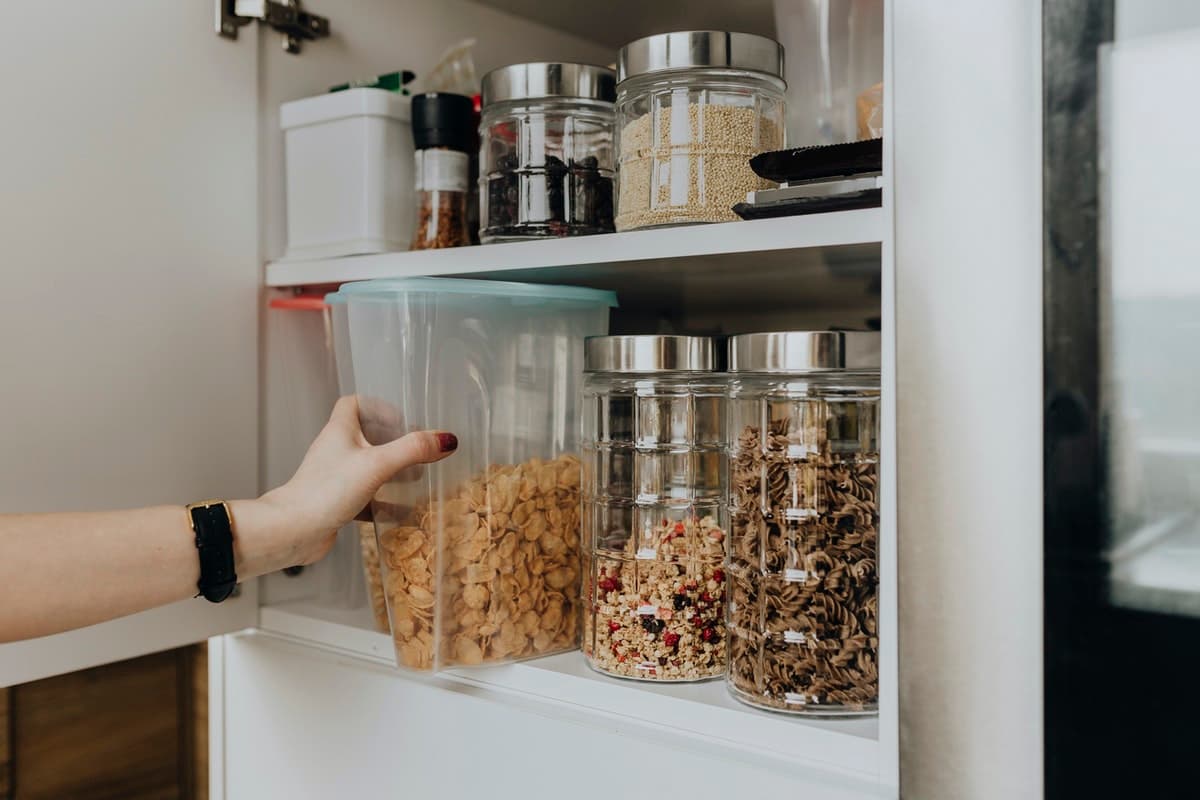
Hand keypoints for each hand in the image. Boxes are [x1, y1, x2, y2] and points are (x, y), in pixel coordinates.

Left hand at [240, 396, 456, 573]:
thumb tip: (447, 439)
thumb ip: (412, 450)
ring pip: (367, 468)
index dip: (379, 406)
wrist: (293, 531)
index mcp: (340, 431)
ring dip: (391, 471)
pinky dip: (383, 502)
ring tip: (415, 479)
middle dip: (394, 442)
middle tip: (417, 452)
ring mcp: (334, 478)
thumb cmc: (327, 491)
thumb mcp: (377, 464)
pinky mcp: (335, 503)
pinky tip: (402, 512)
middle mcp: (335, 451)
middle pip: (366, 436)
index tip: (401, 419)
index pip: (354, 404)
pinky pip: (364, 497)